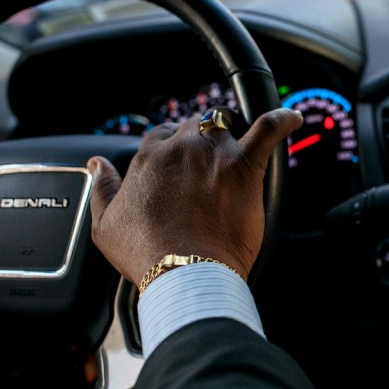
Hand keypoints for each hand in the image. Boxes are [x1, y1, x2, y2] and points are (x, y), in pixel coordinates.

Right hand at [87, 107, 302, 286]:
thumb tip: (97, 164)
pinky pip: (268, 130)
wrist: (184, 272)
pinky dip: (282, 120)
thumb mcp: (106, 224)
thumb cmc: (146, 253)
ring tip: (237, 150)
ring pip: (226, 126)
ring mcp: (215, 153)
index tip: (179, 165)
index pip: (163, 135)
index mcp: (150, 158)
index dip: (173, 148)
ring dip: (231, 135)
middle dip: (201, 140)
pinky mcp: (245, 166)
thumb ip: (102, 187)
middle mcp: (182, 148)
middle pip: (195, 127)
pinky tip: (292, 117)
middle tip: (208, 166)